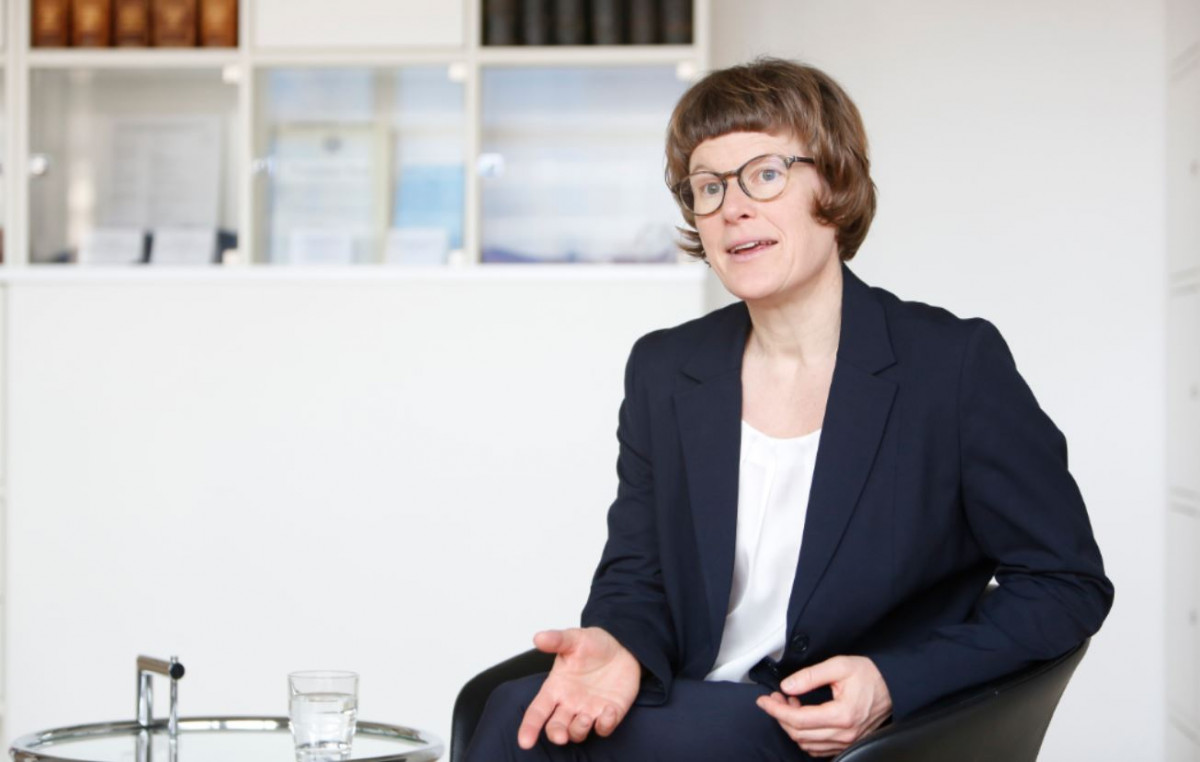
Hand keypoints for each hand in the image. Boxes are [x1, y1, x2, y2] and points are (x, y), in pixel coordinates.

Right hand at [517, 627, 640, 748]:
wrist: (622, 646)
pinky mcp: (610, 713)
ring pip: (578, 732)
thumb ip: (556, 640)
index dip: (529, 727)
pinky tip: (609, 710)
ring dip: (579, 730)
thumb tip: (538, 638)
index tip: (525, 742)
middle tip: (560, 736)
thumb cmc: (593, 645)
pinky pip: (605, 727)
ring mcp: (589, 710)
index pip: (538, 711)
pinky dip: (606, 724)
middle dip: (556, 734)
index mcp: (556, 688)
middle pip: (556, 727)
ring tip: (585, 718)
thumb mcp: (574, 639)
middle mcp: (570, 703)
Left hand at [756, 655, 891, 757]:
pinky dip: (804, 735)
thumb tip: (787, 686)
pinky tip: (801, 717)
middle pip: (799, 734)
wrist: (893, 685)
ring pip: (807, 744)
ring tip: (789, 703)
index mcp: (842, 715)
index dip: (776, 710)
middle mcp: (845, 733)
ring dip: (791, 726)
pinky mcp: (848, 743)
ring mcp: (847, 741)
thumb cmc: (870, 674)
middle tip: (775, 698)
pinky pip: (819, 748)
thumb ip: (810, 676)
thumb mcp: (839, 666)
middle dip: (780, 716)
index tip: (764, 701)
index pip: (798, 719)